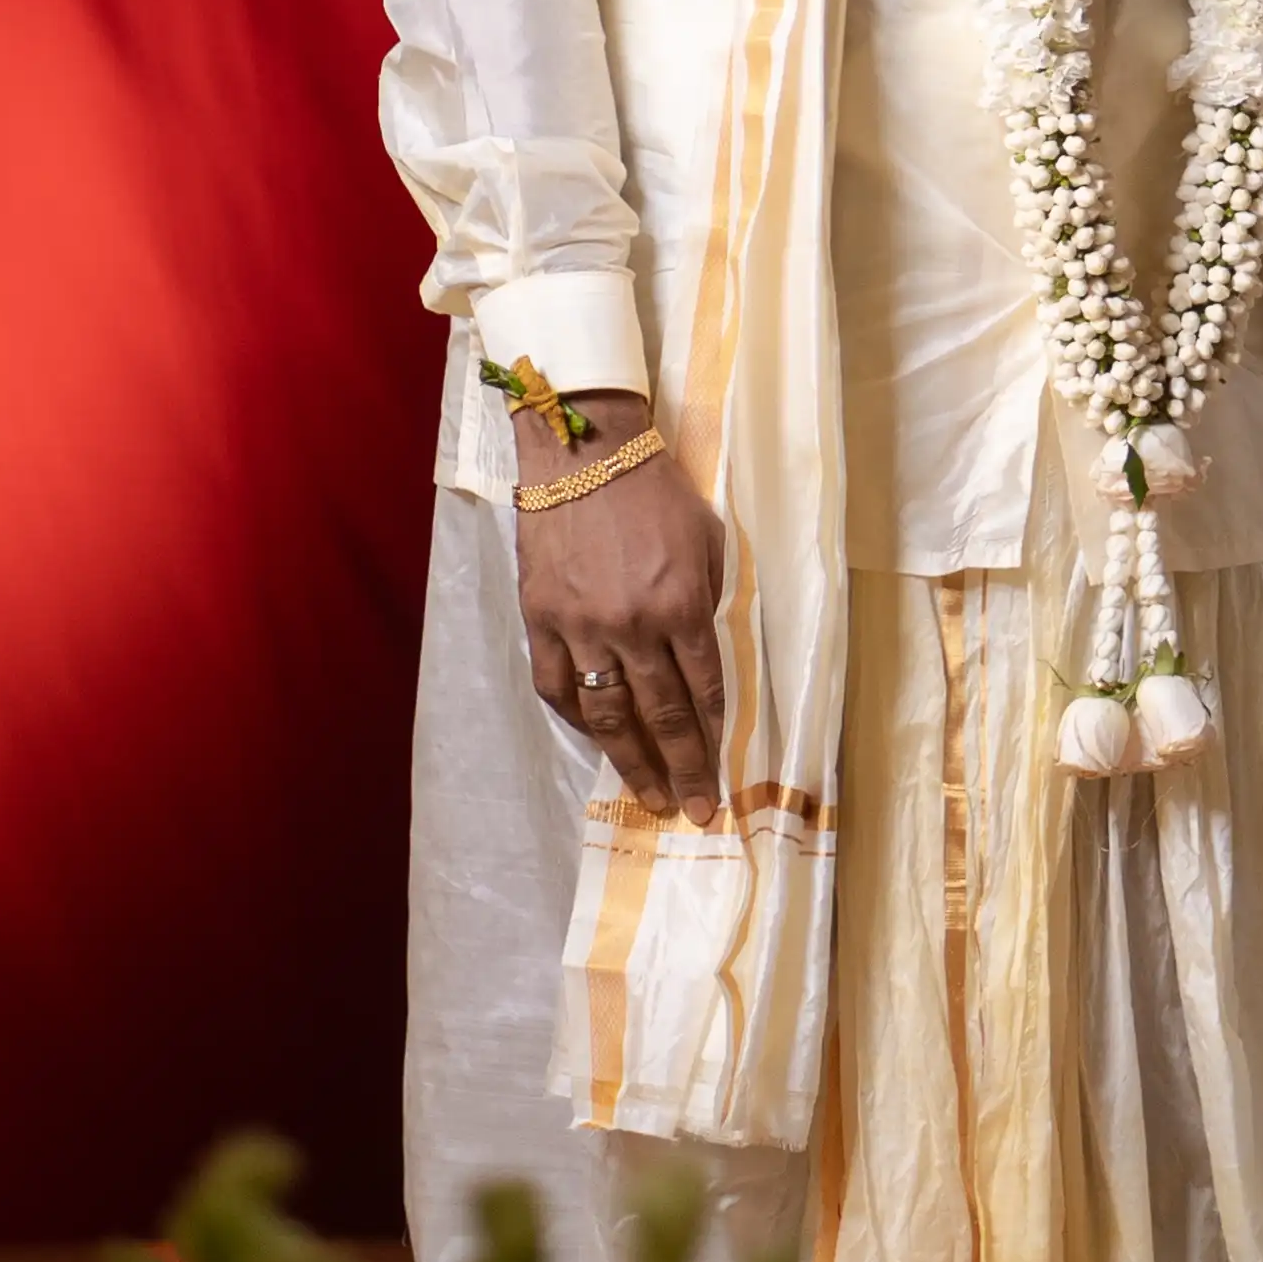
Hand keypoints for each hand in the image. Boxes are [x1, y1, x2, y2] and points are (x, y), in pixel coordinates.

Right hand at [511, 398, 727, 814]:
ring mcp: (581, 626)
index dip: (715, 742)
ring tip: (646, 795)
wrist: (583, 450)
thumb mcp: (708, 537)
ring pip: (607, 713)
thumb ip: (712, 598)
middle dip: (682, 770)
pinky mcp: (540, 618)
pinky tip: (594, 737)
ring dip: (630, 761)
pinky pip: (556, 686)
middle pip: (662, 716)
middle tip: (692, 811)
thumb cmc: (656, 488)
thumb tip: (714, 655)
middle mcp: (633, 625)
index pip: (705, 691)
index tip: (722, 782)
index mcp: (682, 603)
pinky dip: (575, 717)